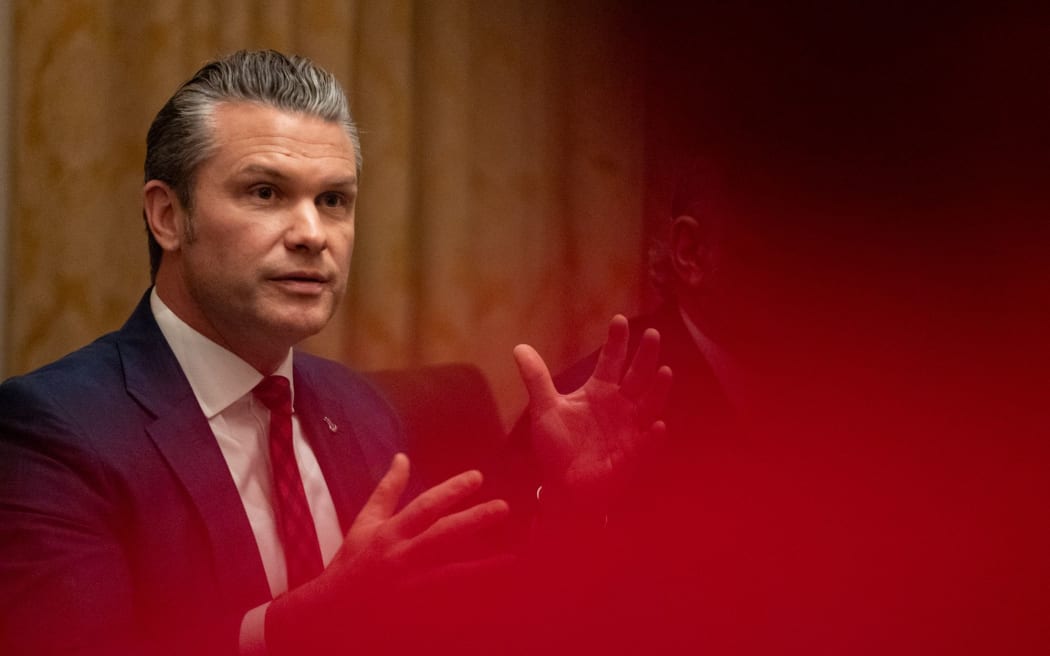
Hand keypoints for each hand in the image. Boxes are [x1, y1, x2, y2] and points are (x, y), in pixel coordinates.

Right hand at [266, 454, 510, 652]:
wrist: (329, 614)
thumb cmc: (350, 564)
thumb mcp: (365, 524)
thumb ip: (388, 491)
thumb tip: (402, 457)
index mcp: (390, 534)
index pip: (424, 506)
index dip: (451, 490)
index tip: (478, 477)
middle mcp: (402, 558)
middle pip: (442, 537)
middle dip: (473, 521)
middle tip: (503, 508)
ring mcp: (410, 589)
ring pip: (451, 575)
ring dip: (484, 568)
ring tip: (514, 560)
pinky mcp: (415, 613)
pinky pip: (449, 606)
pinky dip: (471, 601)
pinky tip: (496, 597)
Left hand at [514, 315, 671, 511]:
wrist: (565, 485)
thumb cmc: (558, 446)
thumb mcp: (545, 409)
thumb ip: (536, 378)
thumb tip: (519, 347)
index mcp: (600, 391)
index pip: (611, 360)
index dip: (616, 341)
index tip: (620, 319)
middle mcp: (619, 405)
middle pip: (636, 375)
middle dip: (645, 356)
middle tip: (652, 334)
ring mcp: (629, 428)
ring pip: (648, 404)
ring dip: (658, 389)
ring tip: (665, 371)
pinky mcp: (632, 453)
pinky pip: (646, 444)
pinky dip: (653, 436)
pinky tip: (659, 425)